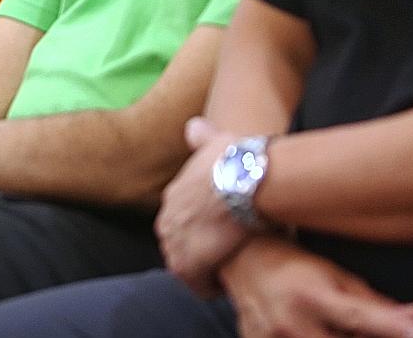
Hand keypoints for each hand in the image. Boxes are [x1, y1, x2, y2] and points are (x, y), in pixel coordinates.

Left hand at [157, 117, 253, 296]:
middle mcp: (167, 220)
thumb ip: (201, 136)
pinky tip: (230, 282)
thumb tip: (193, 127)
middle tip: (227, 255)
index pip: (181, 221)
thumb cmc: (237, 159)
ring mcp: (175, 243)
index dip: (203, 230)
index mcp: (174, 197)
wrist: (245, 178)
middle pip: (180, 245)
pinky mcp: (188, 264)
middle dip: (202, 252)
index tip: (222, 234)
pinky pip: (198, 285)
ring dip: (206, 270)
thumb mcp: (213, 141)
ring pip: (186, 266)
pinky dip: (212, 286)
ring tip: (229, 270)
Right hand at [221, 237, 412, 337]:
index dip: (392, 329)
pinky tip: (307, 329)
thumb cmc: (291, 263)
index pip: (360, 320)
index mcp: (311, 297)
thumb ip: (373, 302)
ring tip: (326, 326)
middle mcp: (290, 322)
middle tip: (354, 326)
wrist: (240, 262)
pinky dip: (309, 337)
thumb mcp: (334, 274)